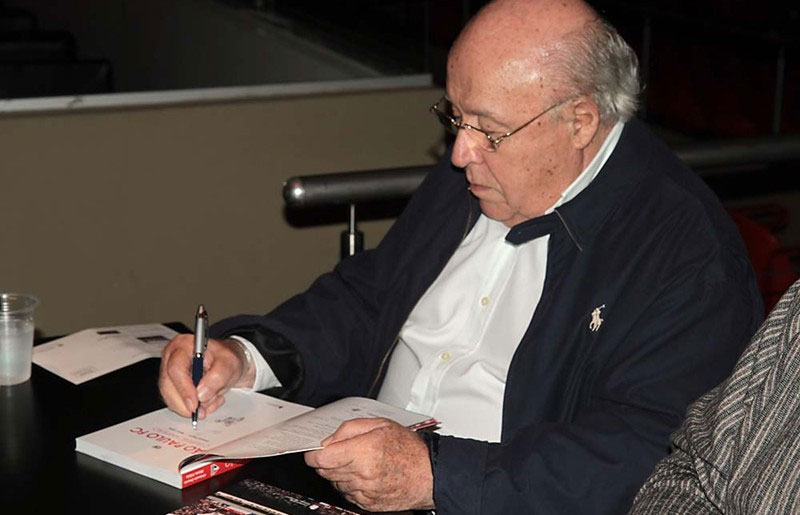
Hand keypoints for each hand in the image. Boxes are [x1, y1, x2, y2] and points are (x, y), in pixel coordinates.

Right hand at [158, 335, 254, 418]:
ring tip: (213, 399)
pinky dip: (193, 408)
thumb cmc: (227, 358)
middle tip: (201, 412)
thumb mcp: (230, 363)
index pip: (176, 368)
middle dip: (184, 403)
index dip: (184, 388)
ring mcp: (170, 373)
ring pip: (170, 397)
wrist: (228, 365)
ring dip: (191, 407)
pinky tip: (209, 401)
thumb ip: (218, 376)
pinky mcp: (172, 386)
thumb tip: (201, 394)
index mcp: (183, 345)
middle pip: (167, 385)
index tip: (195, 403)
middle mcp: (171, 358)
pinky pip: (176, 403)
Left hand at [304, 418, 434, 511]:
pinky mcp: (367, 504)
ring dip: (339, 473)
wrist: (429, 474)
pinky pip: (347, 494)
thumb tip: (328, 440)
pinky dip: (350, 484)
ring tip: (357, 461)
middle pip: (325, 471)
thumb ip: (349, 429)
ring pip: (335, 482)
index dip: (313, 453)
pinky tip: (363, 474)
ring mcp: (364, 491)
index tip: (313, 451)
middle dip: (327, 461)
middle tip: (339, 452)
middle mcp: (362, 474)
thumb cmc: (409, 448)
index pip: (322, 458)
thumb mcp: (380, 424)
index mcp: (364, 451)